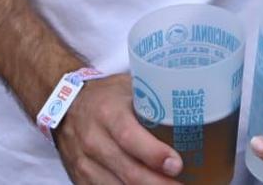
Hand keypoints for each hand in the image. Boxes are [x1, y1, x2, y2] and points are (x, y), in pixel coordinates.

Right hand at [53, 74, 183, 184]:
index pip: (129, 137)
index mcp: (107, 113)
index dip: (153, 154)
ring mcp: (85, 164)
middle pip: (127, 171)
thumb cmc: (106, 96)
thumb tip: (196, 104)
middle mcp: (94, 140)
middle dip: (157, 183)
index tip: (177, 164)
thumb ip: (155, 97)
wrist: (66, 106)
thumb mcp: (128, 87)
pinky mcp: (81, 179)